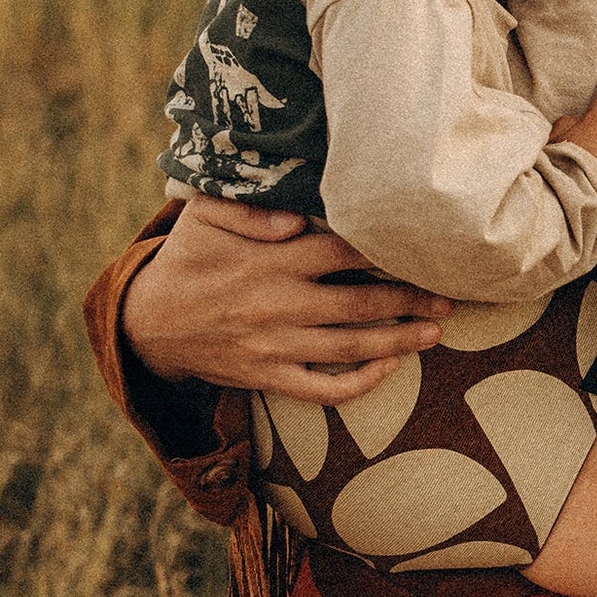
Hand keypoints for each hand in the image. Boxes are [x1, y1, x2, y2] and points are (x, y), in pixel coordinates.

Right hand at [121, 196, 451, 404]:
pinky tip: (389, 369)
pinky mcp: (269, 377)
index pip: (342, 251)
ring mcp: (276, 345)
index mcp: (271, 261)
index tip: (425, 247)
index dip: (387, 250)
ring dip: (400, 341)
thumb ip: (248, 207)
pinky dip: (361, 383)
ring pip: (352, 347)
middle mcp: (279, 304)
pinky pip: (323, 389)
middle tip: (450, 297)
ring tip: (436, 332)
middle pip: (362, 303)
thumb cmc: (189, 258)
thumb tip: (297, 218)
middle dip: (412, 300)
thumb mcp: (204, 215)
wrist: (146, 323)